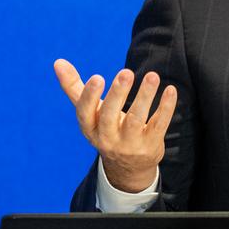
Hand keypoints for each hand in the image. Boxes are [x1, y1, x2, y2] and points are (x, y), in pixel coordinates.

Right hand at [53, 58, 177, 192]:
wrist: (128, 167)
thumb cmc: (106, 128)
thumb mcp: (89, 114)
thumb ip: (74, 88)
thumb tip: (58, 62)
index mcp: (89, 128)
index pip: (85, 113)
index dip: (89, 96)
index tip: (97, 77)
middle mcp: (107, 138)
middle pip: (110, 116)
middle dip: (118, 94)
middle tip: (126, 72)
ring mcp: (129, 143)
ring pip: (137, 119)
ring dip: (145, 97)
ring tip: (152, 76)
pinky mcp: (150, 145)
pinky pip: (159, 124)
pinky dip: (166, 108)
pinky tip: (170, 90)